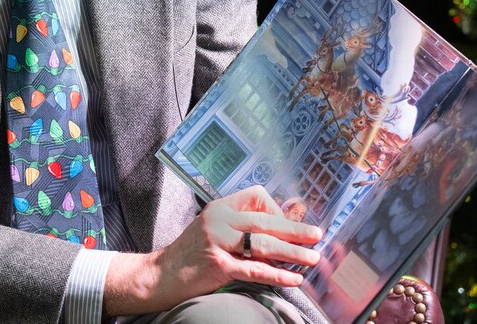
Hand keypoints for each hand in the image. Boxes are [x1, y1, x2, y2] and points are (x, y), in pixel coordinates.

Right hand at [104, 186, 321, 315]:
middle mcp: (219, 219)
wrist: (159, 275)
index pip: (257, 196)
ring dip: (292, 252)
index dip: (278, 210)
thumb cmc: (189, 254)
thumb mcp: (212, 230)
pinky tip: (293, 280)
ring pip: (263, 244)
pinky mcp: (217, 266)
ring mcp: (217, 242)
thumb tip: (277, 231)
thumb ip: (239, 227)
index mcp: (220, 207)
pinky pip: (254, 269)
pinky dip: (277, 275)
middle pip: (265, 221)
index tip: (290, 224)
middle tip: (317, 235)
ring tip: (313, 258)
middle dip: (295, 229)